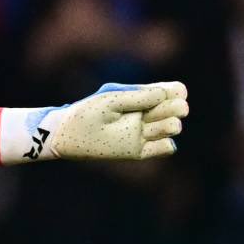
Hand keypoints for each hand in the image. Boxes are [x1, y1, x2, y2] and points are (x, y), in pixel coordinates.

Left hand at [1, 81, 187, 163]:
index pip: (171, 91)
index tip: (174, 94)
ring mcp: (142, 133)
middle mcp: (144, 114)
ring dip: (170, 125)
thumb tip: (168, 93)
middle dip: (176, 108)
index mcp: (140, 97)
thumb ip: (139, 97)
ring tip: (155, 125)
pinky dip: (167, 145)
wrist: (67, 136)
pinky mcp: (137, 151)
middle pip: (176, 109)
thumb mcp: (112, 100)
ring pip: (172, 127)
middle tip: (165, 110)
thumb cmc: (86, 113)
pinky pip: (164, 149)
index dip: (176, 92)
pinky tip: (159, 140)